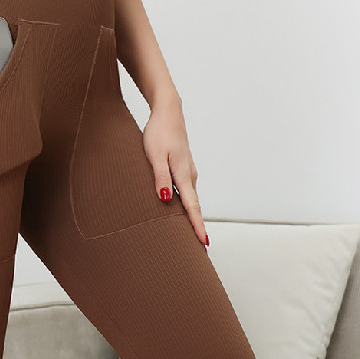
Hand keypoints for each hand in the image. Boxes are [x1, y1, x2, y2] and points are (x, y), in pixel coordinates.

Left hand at [142, 96, 208, 246]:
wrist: (168, 111)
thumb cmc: (158, 132)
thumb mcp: (155, 155)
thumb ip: (160, 178)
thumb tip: (165, 200)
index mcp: (183, 175)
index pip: (192, 206)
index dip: (197, 225)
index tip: (204, 243)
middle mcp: (189, 175)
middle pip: (194, 206)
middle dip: (197, 226)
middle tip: (200, 247)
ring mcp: (187, 171)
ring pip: (190, 198)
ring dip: (192, 215)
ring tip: (192, 234)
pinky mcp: (182, 167)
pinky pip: (186, 190)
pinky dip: (186, 203)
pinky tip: (181, 209)